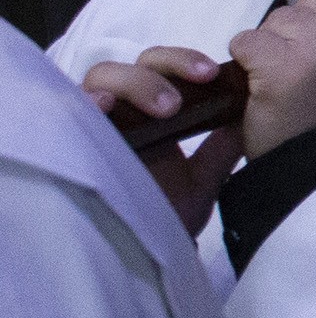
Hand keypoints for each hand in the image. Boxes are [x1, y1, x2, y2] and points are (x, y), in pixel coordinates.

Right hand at [79, 48, 245, 234]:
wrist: (137, 256)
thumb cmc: (163, 215)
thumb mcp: (201, 181)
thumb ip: (222, 150)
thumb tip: (247, 119)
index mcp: (153, 114)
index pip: (164, 68)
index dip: (185, 61)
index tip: (213, 74)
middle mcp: (123, 112)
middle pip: (136, 64)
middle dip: (169, 66)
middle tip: (199, 83)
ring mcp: (94, 124)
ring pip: (103, 76)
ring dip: (137, 82)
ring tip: (168, 108)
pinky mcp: (68, 141)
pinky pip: (67, 110)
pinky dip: (87, 102)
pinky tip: (105, 106)